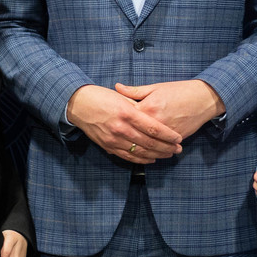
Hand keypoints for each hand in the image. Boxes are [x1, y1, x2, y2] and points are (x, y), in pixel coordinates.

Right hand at [66, 85, 182, 163]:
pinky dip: (141, 159)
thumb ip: (139, 107)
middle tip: (178, 149)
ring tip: (168, 155)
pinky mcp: (108, 146)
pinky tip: (151, 159)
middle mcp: (121, 128)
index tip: (178, 138)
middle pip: (150, 143)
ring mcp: (114, 139)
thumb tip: (155, 115)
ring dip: (157, 155)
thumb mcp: (122, 97)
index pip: (153, 128)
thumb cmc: (101, 97)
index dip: (168, 135)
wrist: (78, 105)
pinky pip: (128, 157)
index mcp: (127, 113)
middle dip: (167, 147)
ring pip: (140, 152)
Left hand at [114, 80, 224, 141]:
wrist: (203, 98)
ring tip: (126, 149)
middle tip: (113, 138)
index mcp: (148, 107)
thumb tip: (117, 87)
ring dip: (137, 149)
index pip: (127, 117)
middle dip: (124, 137)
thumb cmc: (179, 90)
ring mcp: (166, 132)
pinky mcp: (175, 139)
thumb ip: (134, 91)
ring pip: (147, 145)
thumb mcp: (156, 87)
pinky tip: (145, 155)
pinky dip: (152, 152)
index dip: (117, 119)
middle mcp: (155, 121)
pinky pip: (160, 148)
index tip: (109, 120)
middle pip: (135, 134)